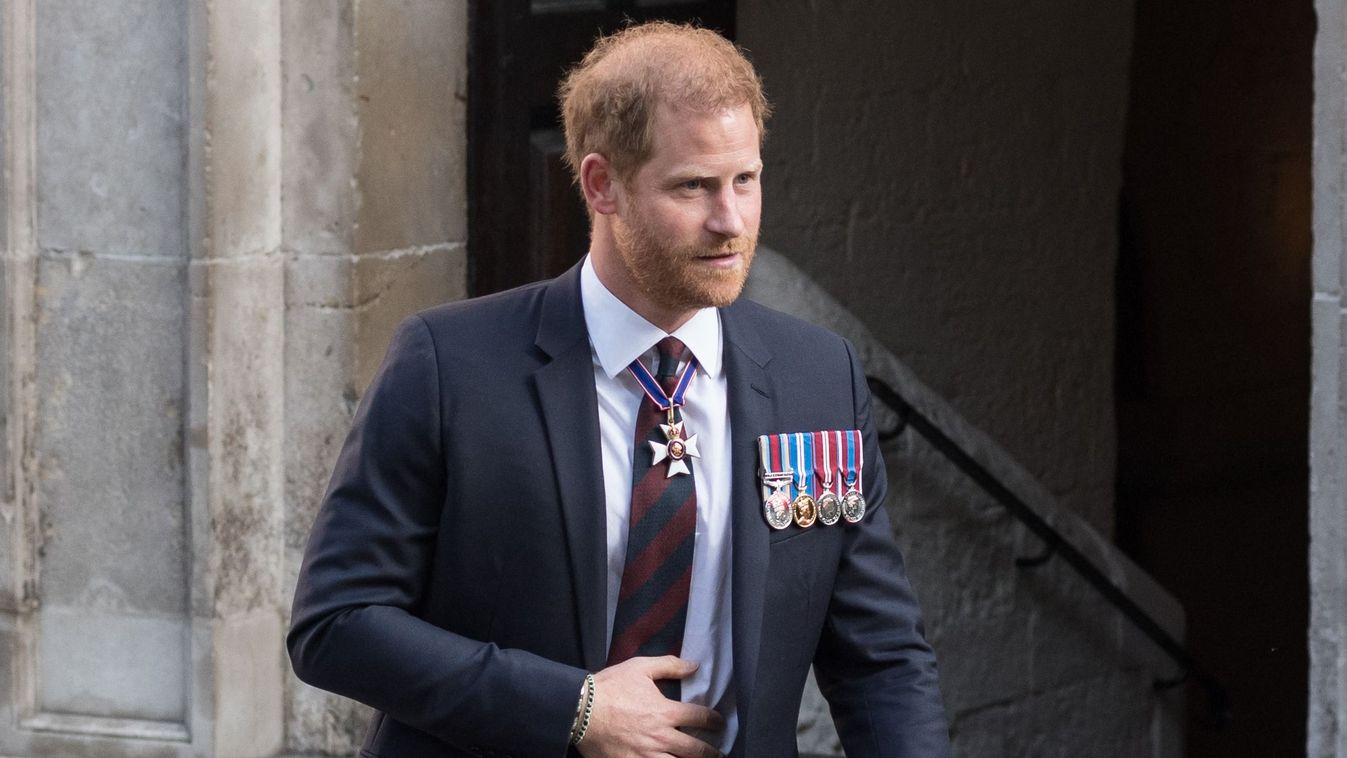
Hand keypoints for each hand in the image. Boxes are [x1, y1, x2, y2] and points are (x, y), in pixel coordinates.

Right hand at [576, 656, 725, 757]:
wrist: (579, 710)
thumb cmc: (609, 687)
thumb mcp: (640, 668)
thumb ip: (670, 665)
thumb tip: (694, 665)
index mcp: (665, 712)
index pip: (700, 718)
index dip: (714, 720)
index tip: (719, 722)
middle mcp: (661, 737)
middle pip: (697, 750)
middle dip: (711, 752)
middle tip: (718, 753)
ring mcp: (647, 756)